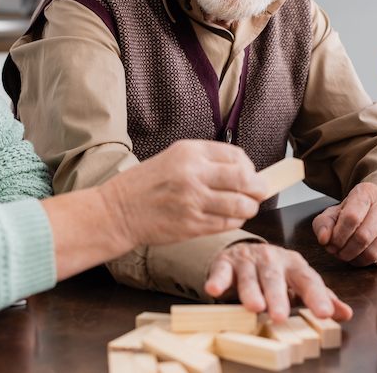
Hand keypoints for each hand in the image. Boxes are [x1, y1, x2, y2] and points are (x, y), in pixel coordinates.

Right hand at [100, 140, 267, 248]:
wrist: (117, 211)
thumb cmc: (148, 184)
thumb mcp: (175, 158)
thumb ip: (208, 161)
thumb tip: (244, 170)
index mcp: (190, 152)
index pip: (237, 157)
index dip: (250, 168)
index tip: (251, 174)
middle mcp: (193, 174)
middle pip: (244, 180)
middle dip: (259, 188)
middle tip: (259, 192)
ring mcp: (192, 201)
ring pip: (240, 205)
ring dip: (249, 207)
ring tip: (247, 207)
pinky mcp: (191, 225)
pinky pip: (226, 223)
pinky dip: (235, 221)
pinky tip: (230, 218)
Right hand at [205, 242, 352, 322]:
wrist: (245, 252)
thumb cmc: (277, 273)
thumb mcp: (299, 283)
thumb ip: (321, 298)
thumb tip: (346, 314)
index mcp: (294, 265)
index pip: (308, 280)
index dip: (316, 296)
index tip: (325, 314)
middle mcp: (272, 259)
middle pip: (276, 278)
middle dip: (278, 296)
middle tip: (280, 316)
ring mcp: (248, 260)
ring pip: (250, 276)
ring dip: (250, 291)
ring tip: (254, 307)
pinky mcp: (226, 262)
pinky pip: (221, 271)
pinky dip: (217, 280)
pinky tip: (214, 290)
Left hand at [312, 183, 376, 265]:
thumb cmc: (357, 211)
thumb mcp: (336, 213)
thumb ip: (323, 224)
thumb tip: (324, 239)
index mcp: (367, 191)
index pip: (351, 218)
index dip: (338, 237)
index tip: (331, 245)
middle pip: (363, 237)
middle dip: (346, 251)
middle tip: (340, 254)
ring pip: (375, 251)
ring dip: (358, 260)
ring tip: (351, 257)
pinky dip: (372, 263)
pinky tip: (365, 256)